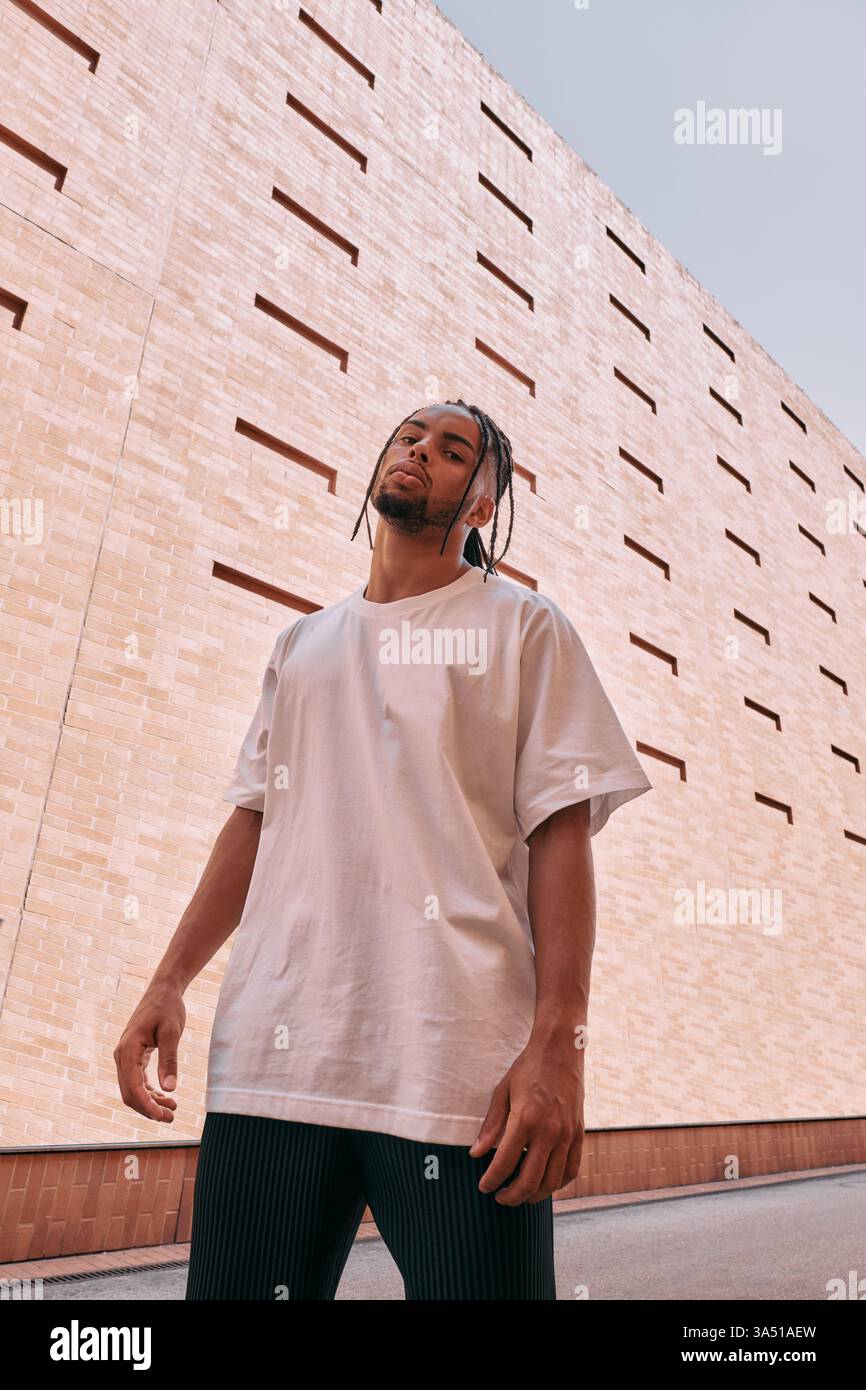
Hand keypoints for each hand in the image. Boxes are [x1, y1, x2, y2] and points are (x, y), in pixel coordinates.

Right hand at [114, 980, 184, 1121]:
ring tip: (172, 1110)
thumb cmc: (167, 1008)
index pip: (132, 1087)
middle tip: (171, 1118)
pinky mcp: (134, 1056)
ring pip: (133, 1089)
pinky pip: (137, 1080)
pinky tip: (165, 1098)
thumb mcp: (171, 1033)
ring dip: (150, 1102)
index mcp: (128, 1050)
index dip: (146, 1105)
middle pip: (130, 1093)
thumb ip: (169, 1060)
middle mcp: (122, 1056)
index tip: (163, 1116)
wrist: (163, 991)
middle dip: (148, 1108)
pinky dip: (150, 1092)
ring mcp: (126, 1056)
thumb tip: (170, 1089)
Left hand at [467, 1034, 584, 1204]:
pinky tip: (546, 1184)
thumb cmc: (529, 1068)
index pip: (504, 1162)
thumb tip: (476, 1153)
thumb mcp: (502, 1091)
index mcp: (525, 1119)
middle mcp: (549, 1131)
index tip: (484, 1187)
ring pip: (552, 1181)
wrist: (560, 1050)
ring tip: (521, 1196)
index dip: (492, 1180)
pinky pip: (571, 1169)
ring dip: (535, 1195)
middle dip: (512, 1196)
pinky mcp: (579, 1133)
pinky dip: (559, 1183)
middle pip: (530, 1180)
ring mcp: (567, 1134)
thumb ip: (491, 1125)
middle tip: (500, 1198)